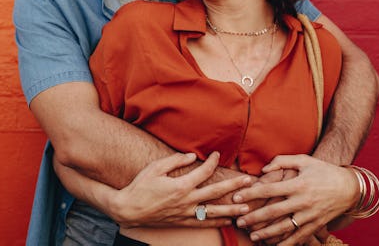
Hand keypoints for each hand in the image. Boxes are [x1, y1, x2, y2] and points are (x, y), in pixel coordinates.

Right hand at [111, 152, 254, 227]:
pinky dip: (218, 222)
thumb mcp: (155, 168)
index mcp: (181, 185)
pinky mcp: (182, 222)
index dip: (212, 161)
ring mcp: (186, 213)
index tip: (217, 154)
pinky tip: (228, 220)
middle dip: (234, 186)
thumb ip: (175, 160)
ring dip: (232, 209)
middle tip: (249, 181)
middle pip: (216, 192)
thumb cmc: (140, 186)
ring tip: (247, 207)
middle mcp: (187, 200)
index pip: (204, 172)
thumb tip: (192, 156)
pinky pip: (204, 223)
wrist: (129, 209)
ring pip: (214, 211)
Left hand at [233, 155, 358, 245]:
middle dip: (254, 218)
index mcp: (298, 184)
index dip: (251, 194)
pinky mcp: (316, 224)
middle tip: (238, 221)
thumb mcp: (304, 160)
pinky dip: (287, 243)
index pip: (269, 190)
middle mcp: (303, 201)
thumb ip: (282, 161)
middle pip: (274, 211)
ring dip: (267, 233)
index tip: (236, 198)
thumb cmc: (323, 171)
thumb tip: (263, 169)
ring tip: (253, 237)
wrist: (350, 187)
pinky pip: (300, 236)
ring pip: (285, 227)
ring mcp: (310, 215)